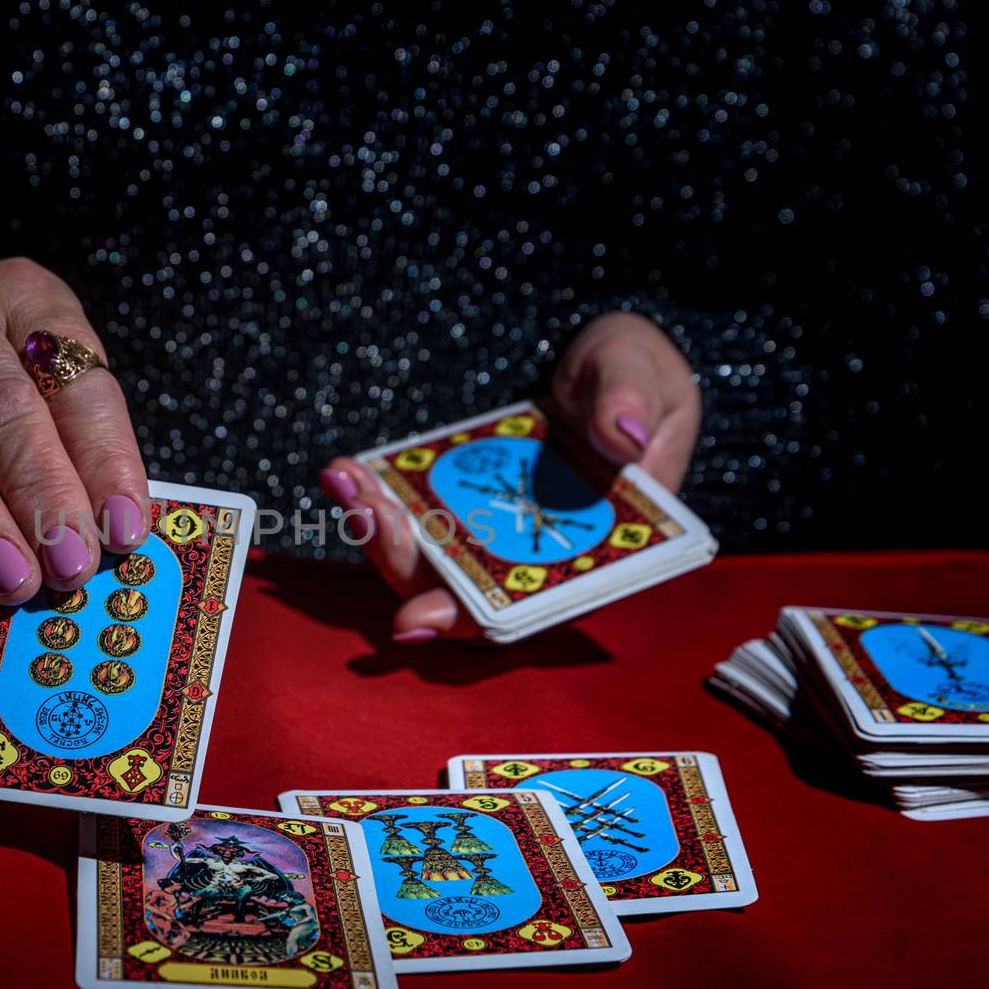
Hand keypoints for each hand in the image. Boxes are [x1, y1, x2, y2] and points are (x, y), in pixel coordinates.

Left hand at [320, 311, 700, 641]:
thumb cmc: (637, 378)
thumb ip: (633, 399)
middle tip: (368, 509)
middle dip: (402, 562)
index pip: (532, 609)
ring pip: (426, 564)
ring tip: (345, 479)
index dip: (473, 619)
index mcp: (600, 554)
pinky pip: (413, 523)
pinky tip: (345, 470)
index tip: (415, 620)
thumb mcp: (643, 374)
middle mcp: (540, 561)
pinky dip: (375, 501)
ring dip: (377, 531)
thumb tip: (622, 436)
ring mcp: (496, 540)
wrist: (607, 368)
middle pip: (459, 594)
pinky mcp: (465, 512)